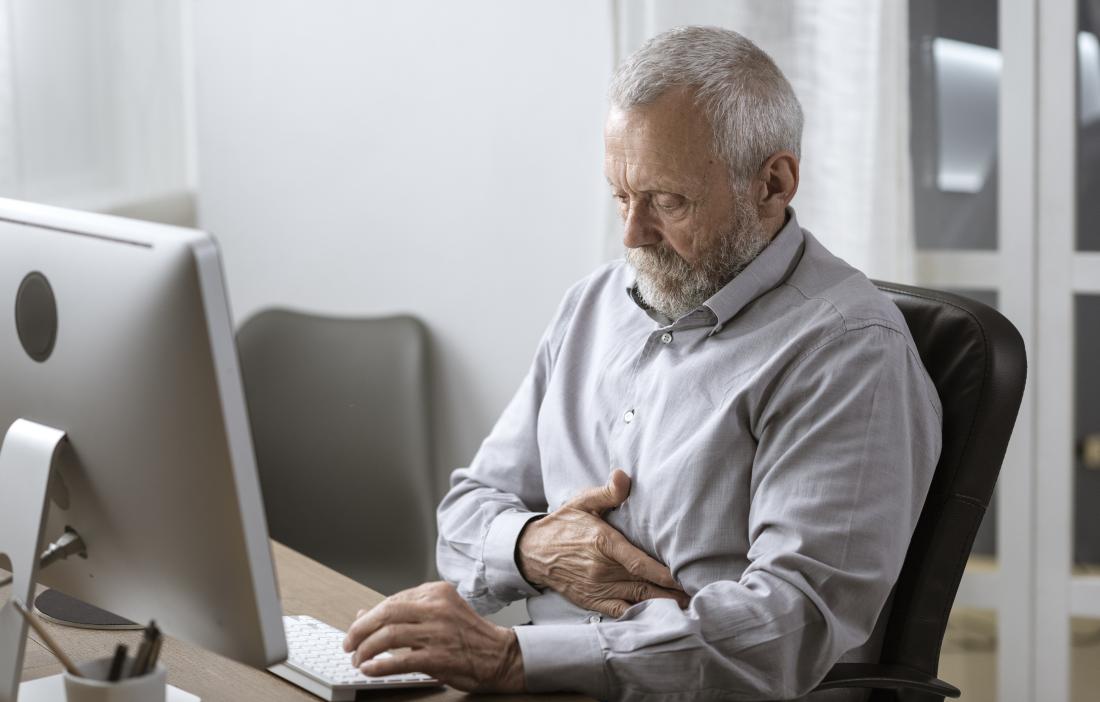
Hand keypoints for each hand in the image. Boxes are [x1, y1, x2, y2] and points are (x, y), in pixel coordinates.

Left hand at [342, 581, 523, 692]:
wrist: (501, 655)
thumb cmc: (468, 635)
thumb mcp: (439, 613)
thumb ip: (404, 612)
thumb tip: (364, 613)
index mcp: (437, 592)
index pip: (392, 600)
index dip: (369, 617)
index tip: (357, 629)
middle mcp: (437, 608)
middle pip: (386, 613)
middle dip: (360, 630)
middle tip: (349, 643)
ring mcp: (439, 632)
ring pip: (389, 635)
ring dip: (366, 649)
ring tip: (358, 659)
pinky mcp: (440, 657)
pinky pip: (400, 661)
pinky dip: (379, 666)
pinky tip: (369, 669)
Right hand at [517, 469, 688, 616]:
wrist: (532, 551)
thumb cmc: (563, 525)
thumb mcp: (583, 502)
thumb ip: (607, 492)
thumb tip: (624, 476)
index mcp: (603, 544)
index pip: (640, 564)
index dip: (665, 574)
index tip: (686, 576)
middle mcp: (602, 570)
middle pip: (644, 586)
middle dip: (672, 592)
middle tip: (698, 593)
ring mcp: (597, 588)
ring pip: (637, 601)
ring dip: (663, 606)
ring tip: (687, 605)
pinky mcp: (592, 601)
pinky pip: (620, 612)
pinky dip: (640, 616)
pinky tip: (658, 616)